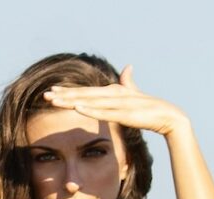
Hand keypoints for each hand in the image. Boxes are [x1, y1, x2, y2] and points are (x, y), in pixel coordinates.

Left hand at [42, 64, 188, 136]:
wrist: (169, 117)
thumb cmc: (150, 109)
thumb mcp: (136, 95)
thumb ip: (129, 82)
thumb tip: (128, 67)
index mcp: (113, 91)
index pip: (86, 91)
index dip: (68, 91)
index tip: (52, 91)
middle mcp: (114, 94)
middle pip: (84, 95)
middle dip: (64, 96)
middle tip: (45, 96)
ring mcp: (118, 103)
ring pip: (90, 102)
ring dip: (71, 101)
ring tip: (54, 101)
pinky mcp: (124, 113)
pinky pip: (103, 112)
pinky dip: (90, 110)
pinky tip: (76, 108)